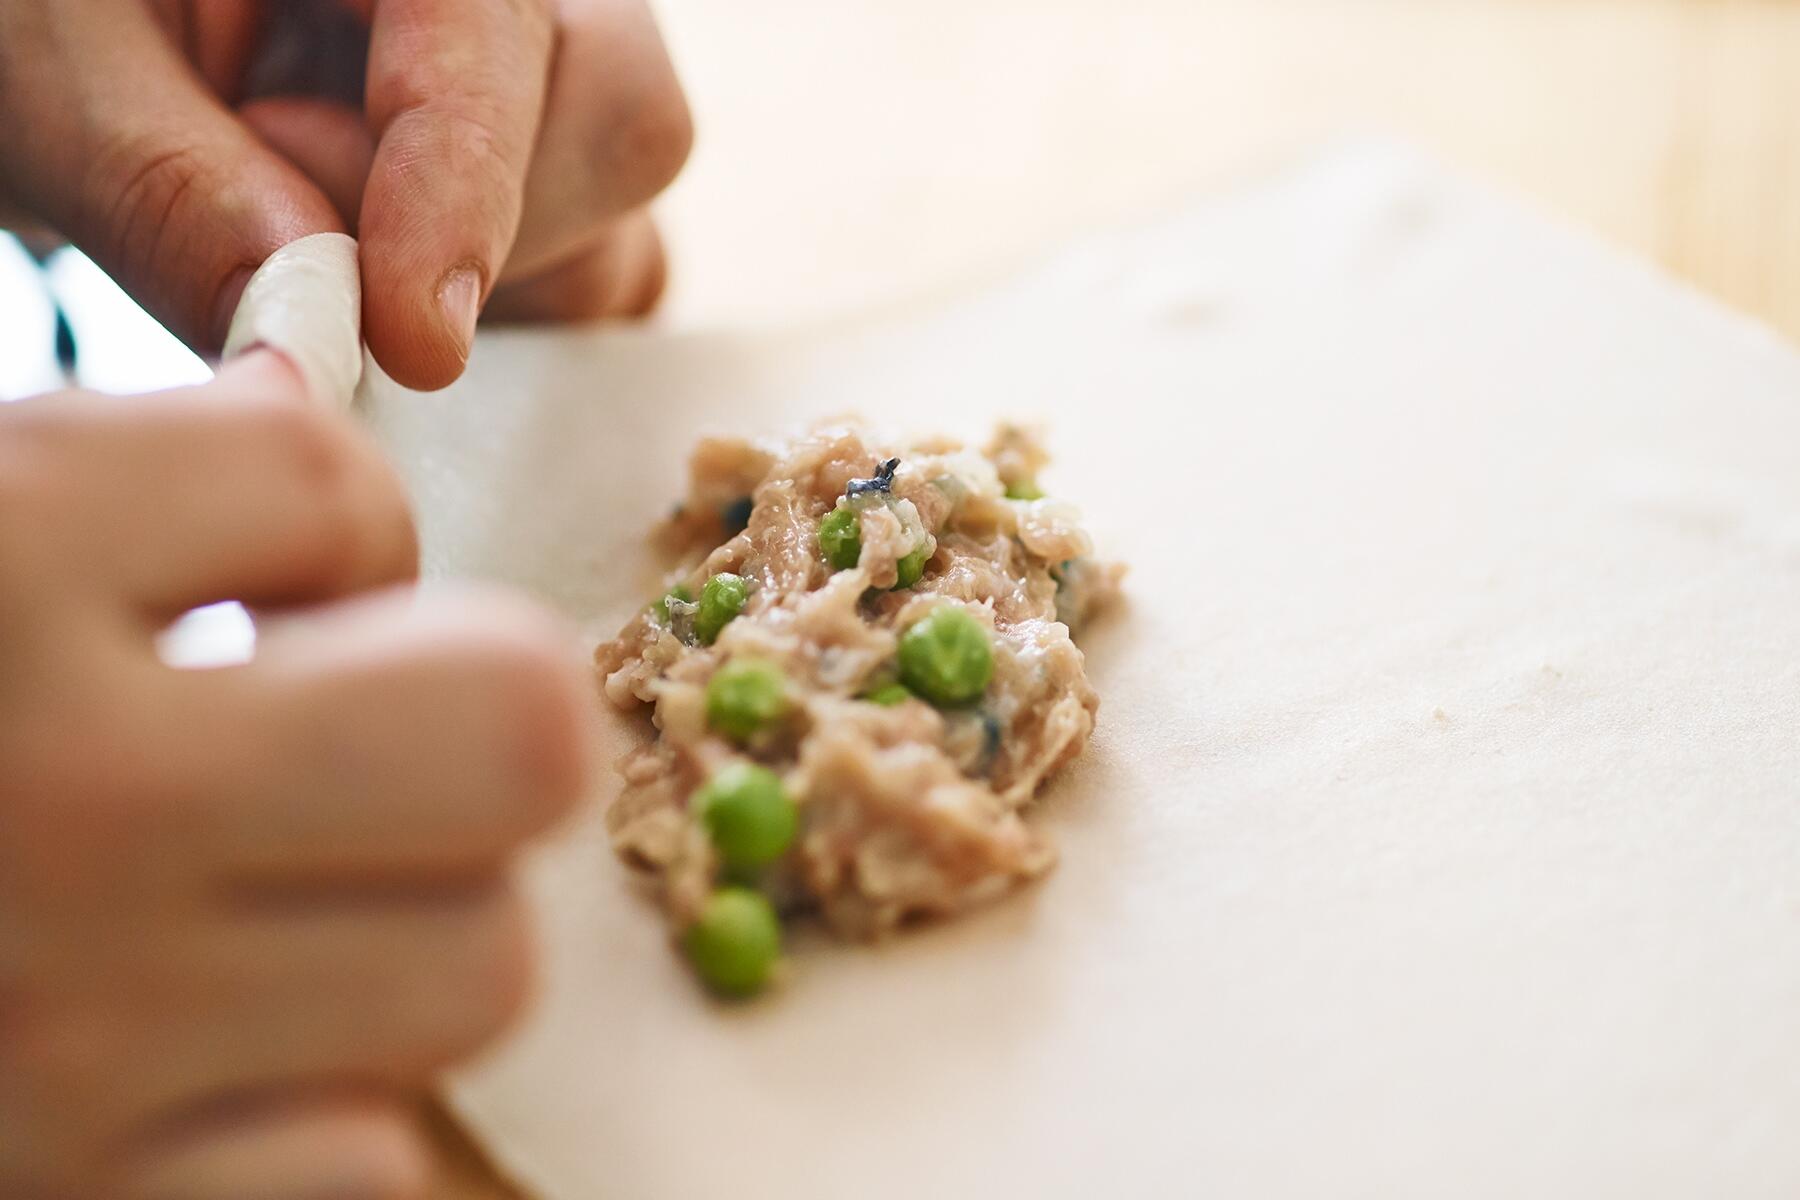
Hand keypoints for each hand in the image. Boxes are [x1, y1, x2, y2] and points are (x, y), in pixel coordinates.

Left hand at [0, 0, 691, 389]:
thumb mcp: (54, 68)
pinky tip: (376, 280)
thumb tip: (315, 314)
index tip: (414, 339)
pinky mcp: (557, 191)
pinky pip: (596, 283)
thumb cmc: (41, 13)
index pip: (503, 35)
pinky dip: (499, 322)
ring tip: (307, 234)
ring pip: (621, 230)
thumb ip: (168, 184)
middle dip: (482, 227)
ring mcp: (550, 95)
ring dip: (475, 286)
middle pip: (622, 119)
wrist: (58, 39)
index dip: (466, 188)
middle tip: (300, 237)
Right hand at [0, 353, 588, 1197]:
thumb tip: (314, 387)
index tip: (263, 573)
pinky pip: (371, 1159)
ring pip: (482, 955)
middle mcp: (50, 798)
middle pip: (516, 731)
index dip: (327, 523)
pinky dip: (320, 1109)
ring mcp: (73, 1039)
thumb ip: (104, 472)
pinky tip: (214, 1058)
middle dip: (469, 711)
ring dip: (413, 917)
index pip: (334, 486)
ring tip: (279, 897)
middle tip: (367, 726)